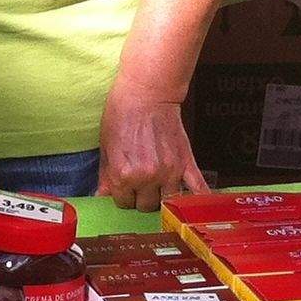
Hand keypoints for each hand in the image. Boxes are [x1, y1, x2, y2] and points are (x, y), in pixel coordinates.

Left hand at [96, 85, 210, 211]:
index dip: (123, 194)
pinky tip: (197, 207)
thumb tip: (102, 196)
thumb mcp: (107, 145)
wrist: (146, 92)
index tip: (124, 186)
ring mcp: (169, 172)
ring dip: (162, 196)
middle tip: (140, 183)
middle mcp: (146, 177)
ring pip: (167, 202)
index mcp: (123, 175)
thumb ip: (106, 175)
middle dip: (141, 197)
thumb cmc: (122, 114)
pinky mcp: (186, 163)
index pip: (123, 203)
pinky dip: (199, 199)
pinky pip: (197, 188)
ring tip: (158, 184)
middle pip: (146, 206)